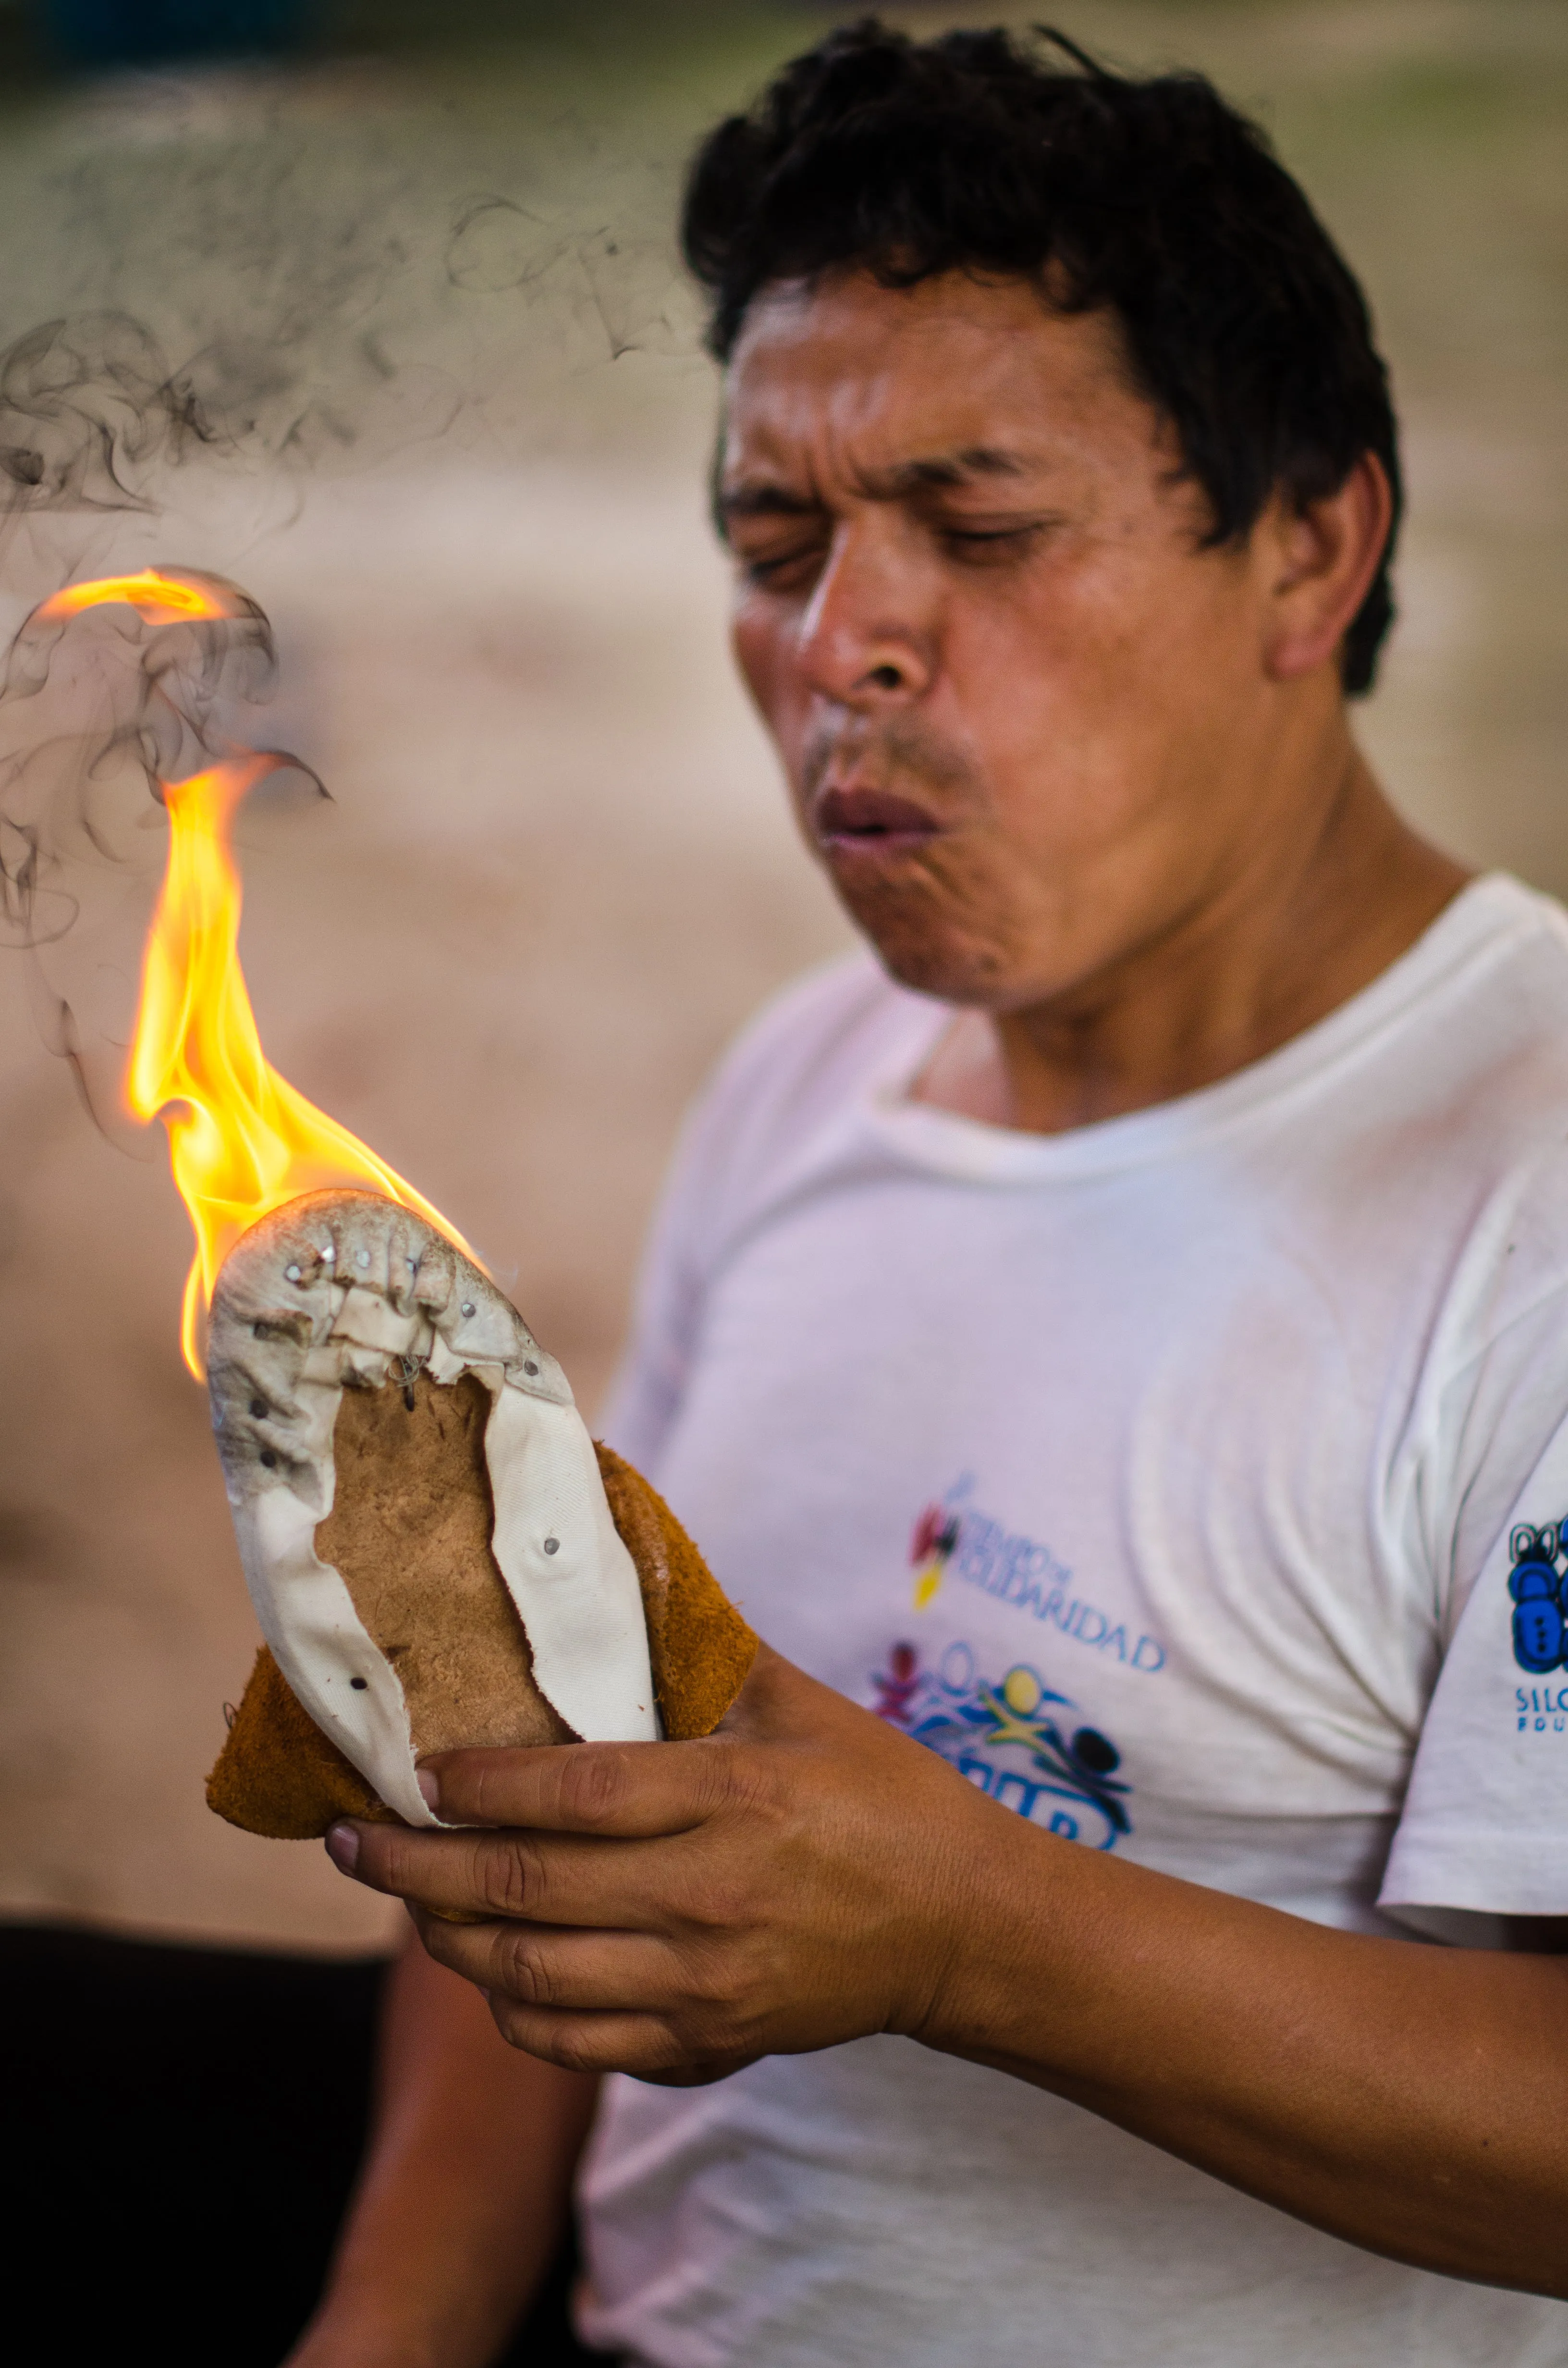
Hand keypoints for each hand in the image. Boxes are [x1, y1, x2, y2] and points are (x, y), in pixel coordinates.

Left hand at [325, 1644, 1020, 2082]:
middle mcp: (709, 1896)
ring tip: (402, 1903)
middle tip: (350, 1843)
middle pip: (523, 1892)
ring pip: (530, 1978)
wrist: (962, 1923)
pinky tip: (485, 1971)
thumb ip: (702, 1659)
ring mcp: (706, 1982)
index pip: (570, 1793)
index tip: (414, 1771)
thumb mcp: (800, 1707)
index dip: (476, 1784)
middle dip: (414, 1869)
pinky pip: (577, 2041)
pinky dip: (512, 2010)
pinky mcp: (711, 2041)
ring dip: (446, 1941)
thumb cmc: (883, 1795)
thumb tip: (610, 1582)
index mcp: (732, 1797)